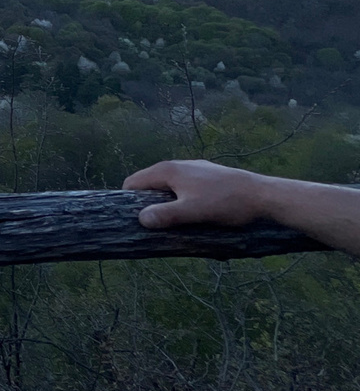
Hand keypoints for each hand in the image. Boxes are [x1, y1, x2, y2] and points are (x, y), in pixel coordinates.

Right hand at [122, 159, 269, 229]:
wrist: (262, 194)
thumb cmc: (225, 202)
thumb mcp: (192, 212)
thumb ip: (165, 215)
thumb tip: (140, 219)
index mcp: (167, 170)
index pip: (133, 182)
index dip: (128, 200)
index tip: (132, 220)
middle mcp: (177, 164)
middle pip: (150, 184)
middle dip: (148, 203)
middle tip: (155, 225)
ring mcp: (193, 168)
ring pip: (168, 186)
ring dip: (167, 202)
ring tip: (175, 222)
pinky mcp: (207, 174)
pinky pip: (183, 186)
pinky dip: (181, 198)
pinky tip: (195, 212)